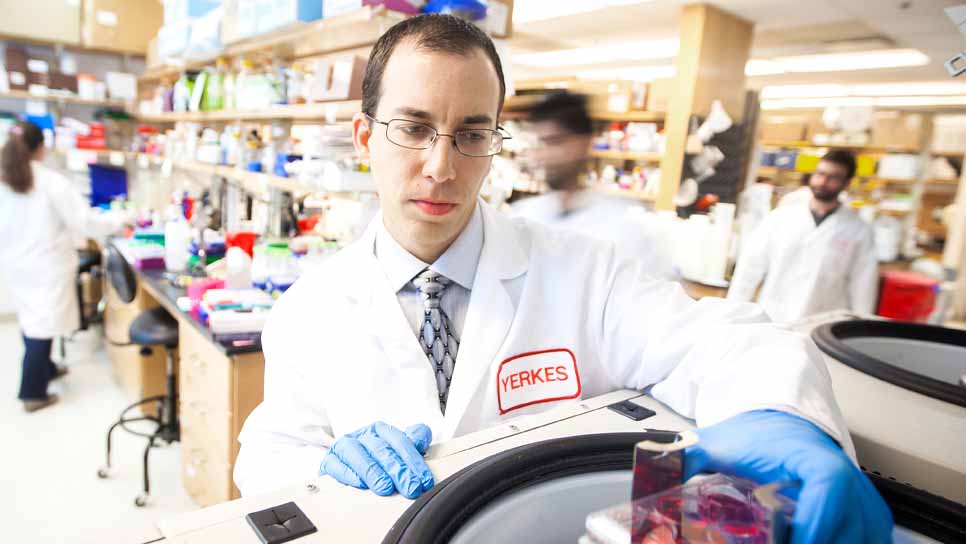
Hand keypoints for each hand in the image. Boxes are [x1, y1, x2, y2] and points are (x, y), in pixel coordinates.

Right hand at [321, 421, 434, 498]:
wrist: (345, 458)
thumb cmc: (374, 456)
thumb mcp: (396, 447)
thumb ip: (413, 440)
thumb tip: (421, 438)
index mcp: (381, 430)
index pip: (400, 441)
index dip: (414, 461)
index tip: (424, 480)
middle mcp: (363, 436)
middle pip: (382, 451)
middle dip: (399, 471)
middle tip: (410, 487)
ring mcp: (345, 447)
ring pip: (359, 456)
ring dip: (374, 473)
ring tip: (386, 488)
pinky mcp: (330, 460)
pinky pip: (337, 465)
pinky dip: (349, 474)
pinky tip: (360, 483)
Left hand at [684, 410, 892, 543]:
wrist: (778, 419)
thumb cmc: (753, 435)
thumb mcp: (715, 445)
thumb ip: (683, 459)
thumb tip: (651, 472)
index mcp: (807, 454)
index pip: (827, 484)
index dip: (816, 520)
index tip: (794, 540)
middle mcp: (842, 472)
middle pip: (851, 521)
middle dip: (817, 542)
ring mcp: (860, 492)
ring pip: (866, 534)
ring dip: (834, 542)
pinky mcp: (868, 508)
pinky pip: (872, 536)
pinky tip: (820, 543)